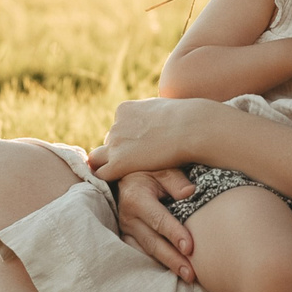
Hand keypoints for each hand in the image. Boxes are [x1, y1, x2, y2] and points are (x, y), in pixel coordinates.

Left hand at [89, 97, 210, 180]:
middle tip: (135, 164)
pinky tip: (120, 183)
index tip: (141, 149)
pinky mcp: (118, 162)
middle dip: (118, 153)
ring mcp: (115, 143)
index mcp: (125, 110)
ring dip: (110, 165)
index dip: (128, 141)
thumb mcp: (165, 107)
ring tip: (124, 176)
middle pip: (109, 143)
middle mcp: (116, 125)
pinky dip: (107, 179)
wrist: (192, 128)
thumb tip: (161, 119)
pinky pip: (101, 174)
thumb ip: (154, 115)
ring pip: (99, 158)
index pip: (119, 128)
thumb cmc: (189, 119)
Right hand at [111, 169, 197, 281]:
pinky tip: (172, 273)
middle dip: (173, 259)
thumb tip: (190, 192)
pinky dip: (156, 264)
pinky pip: (141, 254)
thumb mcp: (163, 169)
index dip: (174, 234)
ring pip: (147, 251)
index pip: (158, 220)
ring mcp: (126, 230)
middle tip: (191, 273)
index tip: (190, 248)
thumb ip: (176, 180)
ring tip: (187, 277)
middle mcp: (128, 217)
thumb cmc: (150, 172)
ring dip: (167, 265)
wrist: (126, 176)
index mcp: (136, 198)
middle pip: (153, 242)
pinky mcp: (126, 238)